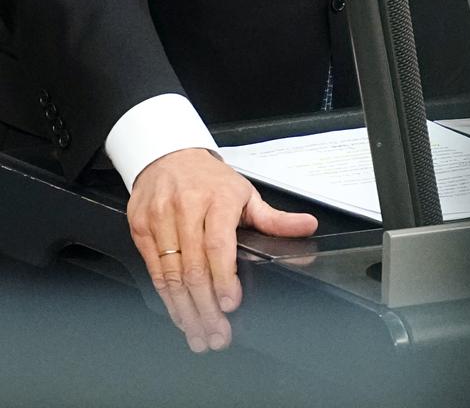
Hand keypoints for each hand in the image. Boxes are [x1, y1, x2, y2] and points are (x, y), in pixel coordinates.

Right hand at [127, 148, 317, 352]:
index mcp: (217, 198)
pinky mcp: (140, 229)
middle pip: (193, 268)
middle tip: (217, 335)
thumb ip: (275, 218)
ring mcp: (160, 219)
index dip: (223, 278)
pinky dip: (167, 298)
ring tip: (199, 334)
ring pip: (170, 275)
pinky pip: (154, 271)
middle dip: (206, 308)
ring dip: (185, 311)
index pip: (217, 245)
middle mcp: (185, 208)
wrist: (169, 156)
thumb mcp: (246, 193)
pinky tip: (179, 314)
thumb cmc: (210, 179)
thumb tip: (307, 226)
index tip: (231, 304)